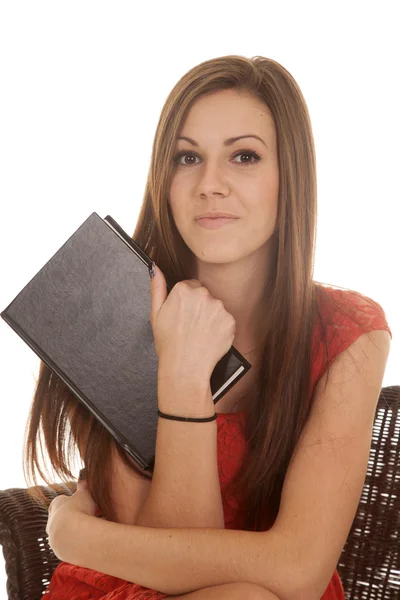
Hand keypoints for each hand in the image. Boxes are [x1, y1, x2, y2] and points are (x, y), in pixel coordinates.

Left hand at [46, 478, 97, 561]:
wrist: (74, 535)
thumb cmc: (79, 510)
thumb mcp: (85, 493)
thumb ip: (84, 486)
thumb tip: (84, 476)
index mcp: (55, 505)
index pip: (59, 503)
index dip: (70, 503)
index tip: (80, 505)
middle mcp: (51, 521)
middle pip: (60, 519)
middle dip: (72, 519)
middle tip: (86, 519)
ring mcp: (53, 538)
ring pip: (63, 534)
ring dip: (74, 533)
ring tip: (89, 533)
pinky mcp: (59, 551)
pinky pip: (68, 546)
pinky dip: (77, 544)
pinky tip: (87, 542)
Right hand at [149, 263, 235, 382]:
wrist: (185, 368)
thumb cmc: (169, 343)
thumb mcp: (155, 314)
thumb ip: (157, 287)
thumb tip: (154, 268)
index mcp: (184, 290)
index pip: (190, 286)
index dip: (186, 302)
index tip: (182, 315)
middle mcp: (203, 295)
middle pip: (204, 295)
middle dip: (199, 307)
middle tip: (190, 325)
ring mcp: (218, 308)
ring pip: (215, 307)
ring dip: (210, 316)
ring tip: (199, 333)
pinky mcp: (230, 321)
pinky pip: (226, 319)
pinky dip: (220, 327)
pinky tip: (209, 338)